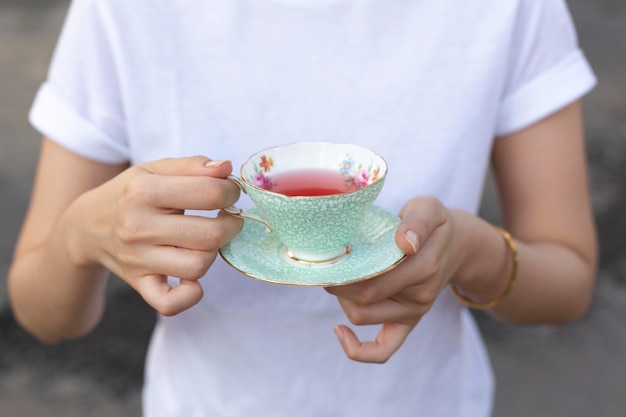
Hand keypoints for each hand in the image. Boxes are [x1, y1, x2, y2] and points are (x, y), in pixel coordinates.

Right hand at [68, 156, 242, 315]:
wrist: (86, 226)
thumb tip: (226, 168)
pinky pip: (170, 303)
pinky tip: (193, 279)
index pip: (210, 193)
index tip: (229, 192)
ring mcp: (138, 259)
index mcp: (143, 191)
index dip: (231, 191)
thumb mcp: (155, 170)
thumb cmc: (130, 194)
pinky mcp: (139, 284)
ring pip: (197, 266)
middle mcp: (138, 227)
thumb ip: (193, 165)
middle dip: (230, 224)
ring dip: (212, 253)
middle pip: (210, 234)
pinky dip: (189, 295)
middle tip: (226, 217)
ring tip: (206, 241)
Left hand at [325, 196, 459, 362]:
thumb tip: (406, 242)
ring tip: (339, 275)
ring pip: (362, 316)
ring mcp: (413, 313)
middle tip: (328, 261)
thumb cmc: (435, 224)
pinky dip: (359, 350)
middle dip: (337, 283)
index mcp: (424, 267)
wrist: (457, 245)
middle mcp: (420, 295)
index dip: (344, 272)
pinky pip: (383, 349)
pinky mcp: (407, 323)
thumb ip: (418, 221)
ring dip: (342, 298)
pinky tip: (339, 332)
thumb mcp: (430, 209)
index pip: (374, 279)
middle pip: (364, 300)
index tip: (328, 254)